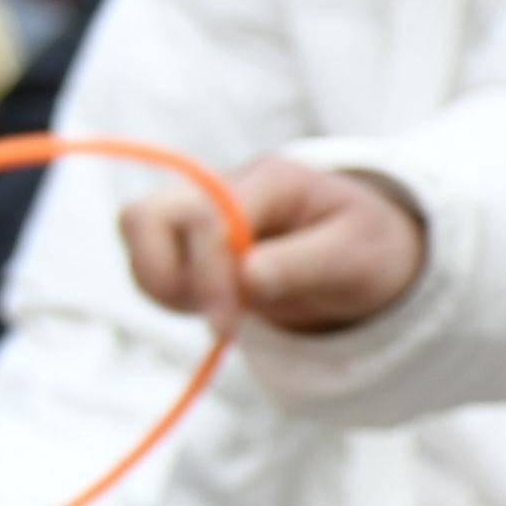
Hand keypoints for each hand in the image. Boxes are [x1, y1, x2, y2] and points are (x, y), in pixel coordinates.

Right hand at [122, 156, 425, 335]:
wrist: (368, 248)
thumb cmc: (368, 245)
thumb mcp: (357, 256)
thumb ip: (303, 264)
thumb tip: (246, 278)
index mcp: (270, 181)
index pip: (202, 217)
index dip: (205, 273)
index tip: (227, 324)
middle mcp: (221, 188)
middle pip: (142, 216)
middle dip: (164, 277)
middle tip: (220, 320)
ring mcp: (198, 213)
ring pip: (136, 241)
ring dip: (164, 290)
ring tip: (224, 315)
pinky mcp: (188, 242)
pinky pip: (150, 266)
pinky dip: (169, 296)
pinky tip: (217, 310)